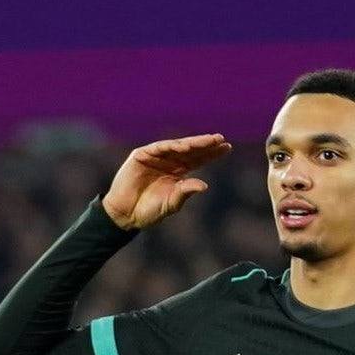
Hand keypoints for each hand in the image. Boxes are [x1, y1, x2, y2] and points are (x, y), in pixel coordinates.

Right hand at [101, 134, 232, 229]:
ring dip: (192, 143)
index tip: (228, 147)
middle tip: (221, 139)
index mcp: (178, 172)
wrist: (126, 214)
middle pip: (191, 150)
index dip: (212, 153)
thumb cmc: (149, 210)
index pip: (198, 159)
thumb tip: (205, 185)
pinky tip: (185, 146)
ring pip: (177, 146)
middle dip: (205, 144)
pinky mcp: (141, 155)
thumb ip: (186, 192)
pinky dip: (171, 146)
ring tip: (207, 141)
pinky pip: (159, 148)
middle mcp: (169, 162)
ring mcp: (155, 157)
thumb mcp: (172, 203)